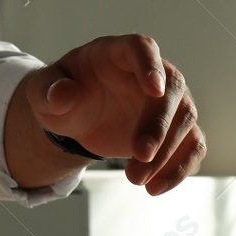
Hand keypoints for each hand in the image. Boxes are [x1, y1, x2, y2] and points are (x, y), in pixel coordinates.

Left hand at [24, 34, 204, 194]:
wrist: (75, 116)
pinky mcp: (174, 131)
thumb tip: (62, 95)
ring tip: (136, 179)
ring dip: (167, 152)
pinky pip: (192, 147)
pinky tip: (155, 187)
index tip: (154, 89)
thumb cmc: (61, 93)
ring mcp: (166, 102)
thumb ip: (48, 90)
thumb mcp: (44, 91)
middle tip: (141, 154)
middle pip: (171, 90)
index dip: (150, 65)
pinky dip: (179, 168)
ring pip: (185, 121)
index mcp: (117, 53)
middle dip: (159, 124)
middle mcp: (151, 73)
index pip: (141, 48)